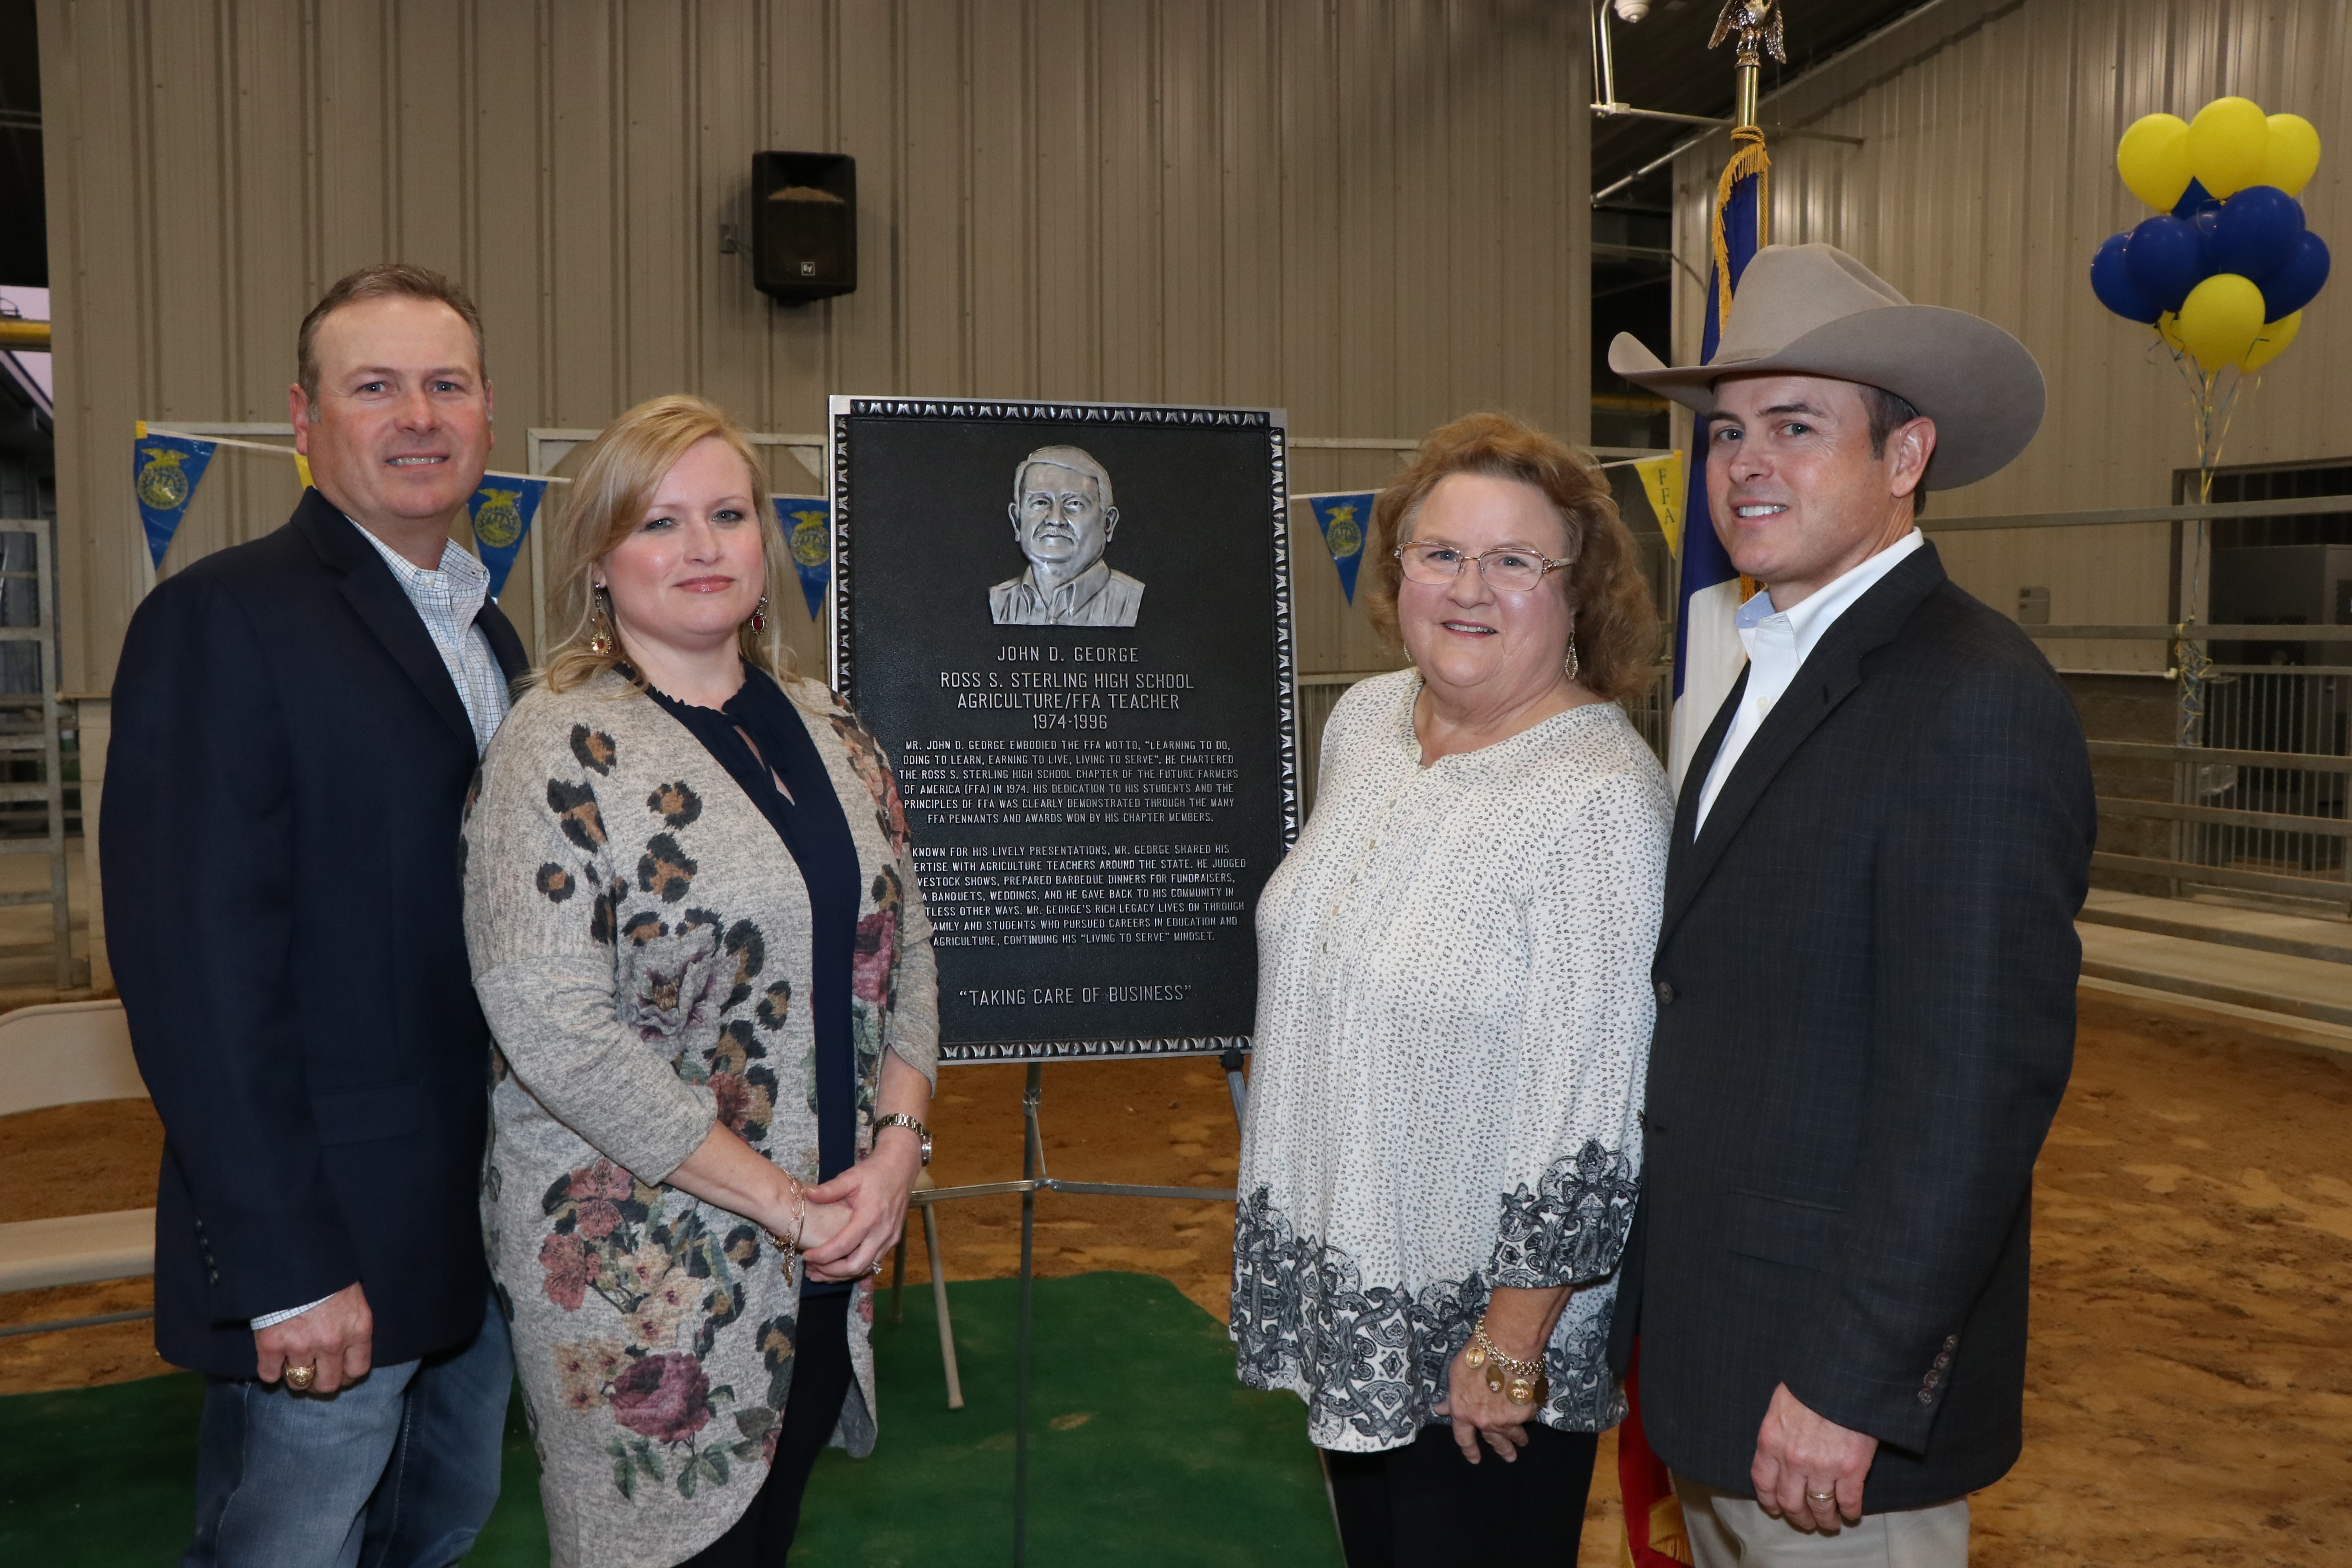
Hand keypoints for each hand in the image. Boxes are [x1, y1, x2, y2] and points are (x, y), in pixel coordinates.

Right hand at [254, 1282, 372, 1393]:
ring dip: (296, 1377)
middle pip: (328, 1383)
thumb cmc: (326, 1274)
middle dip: (321, 1382)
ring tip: (294, 1366)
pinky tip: (273, 1361)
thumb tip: (347, 1349)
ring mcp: (300, 1345)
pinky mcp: (271, 1345)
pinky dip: (270, 1371)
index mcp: (357, 1329)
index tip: (339, 1372)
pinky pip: (269, 1375)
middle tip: (314, 1374)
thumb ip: (351, 1324)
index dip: (346, 1375)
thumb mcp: (352, 1297)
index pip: (357, 1370)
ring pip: (299, 1382)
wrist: (294, 1257)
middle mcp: (332, 1342)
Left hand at [799, 1132, 922, 1281]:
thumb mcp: (851, 1177)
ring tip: (820, 1273)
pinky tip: (839, 1267)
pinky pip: (873, 1262)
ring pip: (865, 1268)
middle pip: (856, 1266)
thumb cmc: (875, 1172)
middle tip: (811, 1270)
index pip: (843, 1246)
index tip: (806, 1256)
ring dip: (842, 1274)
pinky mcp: (892, 1240)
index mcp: (870, 1217)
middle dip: (831, 1272)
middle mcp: (882, 1232)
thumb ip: (830, 1189)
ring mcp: (890, 1238)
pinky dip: (855, 1268)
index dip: (823, 1256)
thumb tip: (808, 1194)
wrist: (900, 1168)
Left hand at [1433, 1342, 1533, 1464]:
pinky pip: (1528, 1415)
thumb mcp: (1455, 1376)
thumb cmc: (1476, 1356)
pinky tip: (1530, 1409)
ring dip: (1519, 1439)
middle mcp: (1485, 1421)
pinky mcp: (1526, 1412)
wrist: (1506, 1349)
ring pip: (1514, 1434)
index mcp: (1464, 1412)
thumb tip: (1442, 1409)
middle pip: (1494, 1441)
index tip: (1474, 1459)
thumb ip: (1453, 1397)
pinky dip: (1528, 1412)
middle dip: (1502, 1450)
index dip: (1469, 1449)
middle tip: (1510, 1458)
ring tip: (1522, 1442)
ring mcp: (1507, 1419)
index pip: (1463, 1437)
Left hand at [1751, 1382, 1876, 1531]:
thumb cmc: (1812, 1382)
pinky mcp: (1851, 1470)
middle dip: (1798, 1517)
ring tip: (1829, 1524)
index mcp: (1771, 1441)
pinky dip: (1850, 1511)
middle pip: (1790, 1502)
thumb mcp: (1781, 1403)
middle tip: (1806, 1523)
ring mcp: (1822, 1467)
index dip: (1769, 1500)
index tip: (1775, 1508)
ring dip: (1824, 1520)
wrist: (1842, 1375)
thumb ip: (1779, 1429)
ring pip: (1819, 1507)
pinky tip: (1851, 1513)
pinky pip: (1848, 1501)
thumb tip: (1780, 1444)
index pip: (1763, 1481)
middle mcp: (1792, 1460)